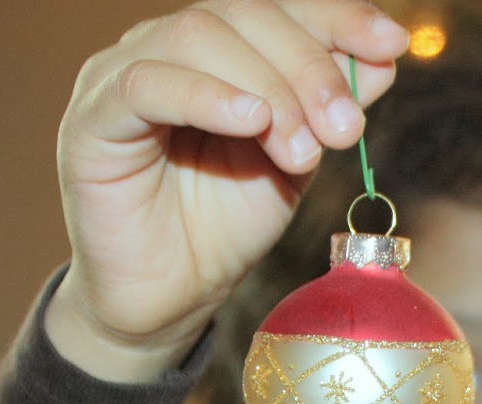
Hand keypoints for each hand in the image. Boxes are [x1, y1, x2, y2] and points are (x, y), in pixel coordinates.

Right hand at [45, 0, 405, 380]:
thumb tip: (385, 56)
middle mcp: (165, 47)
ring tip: (300, 148)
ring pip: (197, 36)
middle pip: (243, 14)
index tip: (389, 43)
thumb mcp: (295, 161)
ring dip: (267, 87)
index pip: (278, 6)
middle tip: (346, 127)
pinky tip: (248, 122)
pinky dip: (204, 95)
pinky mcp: (92, 120)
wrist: (169, 297)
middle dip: (308, 65)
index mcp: (217, 48)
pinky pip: (145, 85)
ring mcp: (120, 75)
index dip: (335, 17)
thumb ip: (328, 108)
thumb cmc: (223, 227)